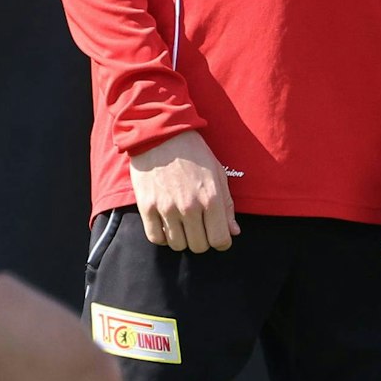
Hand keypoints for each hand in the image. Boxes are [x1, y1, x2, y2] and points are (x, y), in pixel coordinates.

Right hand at [130, 131, 237, 252]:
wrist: (161, 134)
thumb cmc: (193, 152)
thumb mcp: (217, 173)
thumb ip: (227, 206)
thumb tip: (233, 232)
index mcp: (211, 198)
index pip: (220, 240)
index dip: (221, 242)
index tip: (218, 236)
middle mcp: (190, 207)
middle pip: (199, 246)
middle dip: (202, 240)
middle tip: (199, 227)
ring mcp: (167, 208)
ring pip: (178, 245)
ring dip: (183, 239)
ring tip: (183, 223)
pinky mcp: (147, 207)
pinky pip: (156, 238)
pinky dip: (163, 237)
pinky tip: (167, 224)